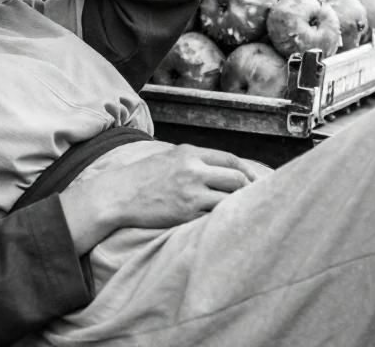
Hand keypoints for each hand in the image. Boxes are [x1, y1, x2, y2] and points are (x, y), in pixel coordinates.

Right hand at [59, 145, 259, 254]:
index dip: (248, 171)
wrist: (119, 194)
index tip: (256, 180)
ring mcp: (190, 192)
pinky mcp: (185, 213)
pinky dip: (222, 217)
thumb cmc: (143, 177)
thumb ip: (195, 160)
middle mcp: (192, 169)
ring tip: (243, 211)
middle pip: (236, 178)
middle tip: (256, 199)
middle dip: (249, 189)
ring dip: (239, 205)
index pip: (230, 159)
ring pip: (229, 198)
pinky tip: (225, 221)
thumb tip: (223, 169)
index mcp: (189, 153)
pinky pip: (214, 215)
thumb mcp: (169, 157)